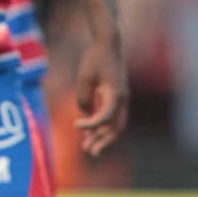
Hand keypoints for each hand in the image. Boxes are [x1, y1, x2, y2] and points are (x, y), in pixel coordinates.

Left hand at [74, 37, 128, 156]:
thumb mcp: (84, 76)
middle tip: (89, 152)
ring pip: (114, 124)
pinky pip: (110, 117)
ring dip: (102, 136)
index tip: (76, 125)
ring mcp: (121, 99)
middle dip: (103, 141)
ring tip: (87, 148)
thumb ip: (83, 98)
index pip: (106, 117)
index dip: (91, 124)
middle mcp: (122, 100)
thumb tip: (85, 115)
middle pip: (116, 127)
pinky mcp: (116, 98)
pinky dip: (101, 126)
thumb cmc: (95, 58)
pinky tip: (88, 134)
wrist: (108, 44)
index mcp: (116, 94)